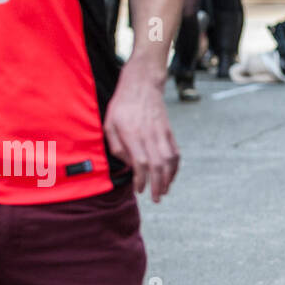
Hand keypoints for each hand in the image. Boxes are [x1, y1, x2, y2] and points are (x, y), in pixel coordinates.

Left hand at [103, 70, 179, 202]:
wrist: (142, 85)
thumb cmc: (122, 105)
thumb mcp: (109, 123)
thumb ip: (116, 145)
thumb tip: (127, 165)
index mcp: (132, 134)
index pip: (140, 163)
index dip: (141, 179)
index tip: (139, 190)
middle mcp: (149, 135)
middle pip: (158, 165)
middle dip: (158, 185)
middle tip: (156, 199)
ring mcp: (162, 134)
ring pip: (169, 161)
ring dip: (169, 179)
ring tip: (164, 191)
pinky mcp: (169, 132)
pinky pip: (176, 153)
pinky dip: (175, 167)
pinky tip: (171, 176)